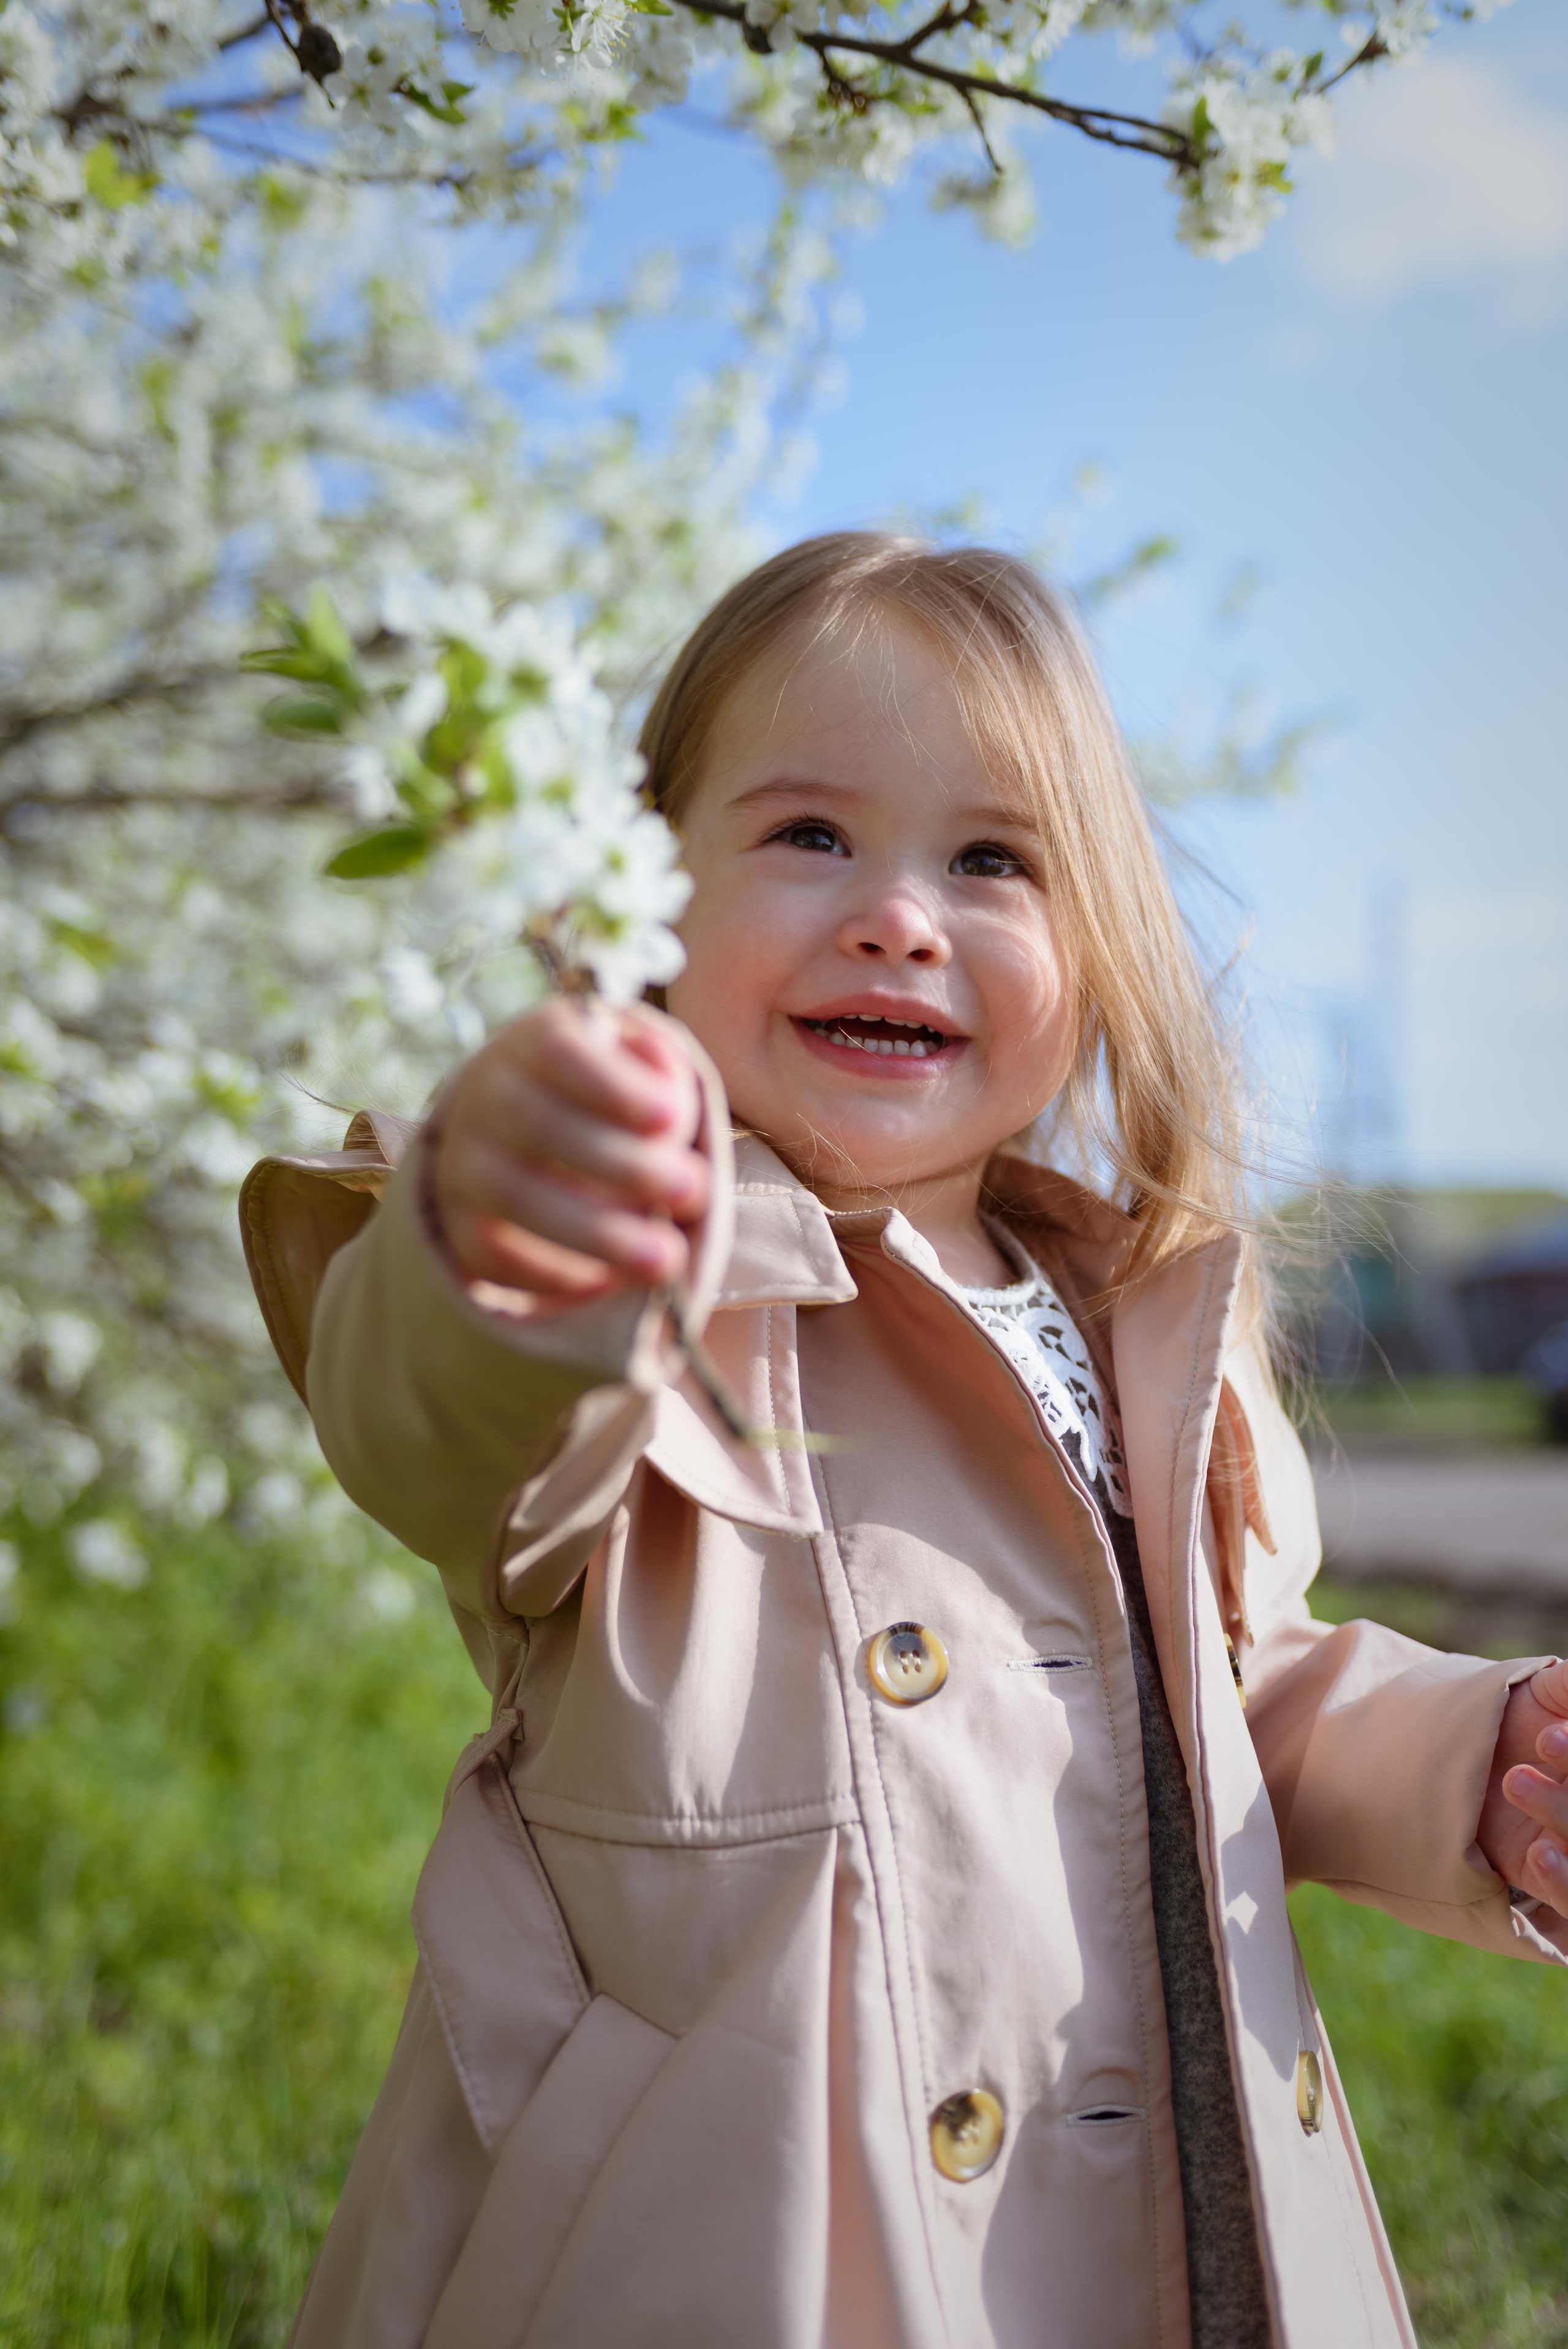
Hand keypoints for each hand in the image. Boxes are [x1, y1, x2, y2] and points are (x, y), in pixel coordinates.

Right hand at [429, 998, 707, 1303]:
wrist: (522, 1126)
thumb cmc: (606, 1093)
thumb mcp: (634, 1061)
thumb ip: (660, 1071)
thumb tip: (671, 1113)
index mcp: (534, 1042)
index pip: (559, 1053)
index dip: (613, 1086)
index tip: (673, 1118)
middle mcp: (485, 1096)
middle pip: (539, 1126)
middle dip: (624, 1165)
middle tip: (693, 1189)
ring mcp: (463, 1161)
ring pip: (515, 1196)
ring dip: (597, 1232)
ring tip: (666, 1257)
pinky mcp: (457, 1223)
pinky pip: (494, 1255)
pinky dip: (555, 1274)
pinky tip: (610, 1282)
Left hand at [1477, 1657, 1567, 1913]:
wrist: (1441, 1757)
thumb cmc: (1504, 1718)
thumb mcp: (1541, 1693)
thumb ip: (1566, 1689)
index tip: (1551, 1731)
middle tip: (1544, 1739)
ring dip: (1563, 1815)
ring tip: (1516, 1780)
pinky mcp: (1546, 1882)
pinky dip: (1564, 1884)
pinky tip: (1540, 1855)